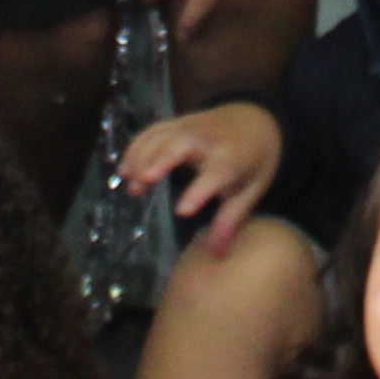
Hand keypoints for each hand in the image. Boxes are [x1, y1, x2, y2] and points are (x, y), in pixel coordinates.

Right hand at [117, 98, 282, 246]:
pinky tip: (124, 169)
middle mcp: (209, 140)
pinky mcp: (175, 123)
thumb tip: (216, 256)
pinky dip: (136, 147)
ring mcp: (190, 127)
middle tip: (141, 183)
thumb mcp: (250, 192)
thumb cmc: (252, 163)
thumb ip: (230, 221)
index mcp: (232, 159)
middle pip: (181, 145)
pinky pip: (152, 131)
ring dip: (142, 157)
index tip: (181, 212)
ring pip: (161, 136)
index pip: (216, 174)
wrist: (255, 122)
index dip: (199, 192)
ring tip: (130, 185)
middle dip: (160, 160)